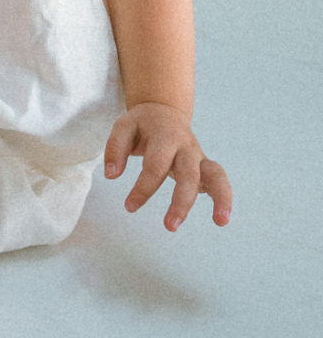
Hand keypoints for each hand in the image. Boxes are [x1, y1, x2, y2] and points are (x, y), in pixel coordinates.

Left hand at [104, 102, 232, 229]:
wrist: (164, 111)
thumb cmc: (142, 124)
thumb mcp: (124, 126)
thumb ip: (115, 148)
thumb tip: (111, 175)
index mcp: (165, 136)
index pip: (155, 166)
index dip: (143, 189)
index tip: (129, 206)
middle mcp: (186, 146)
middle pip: (188, 174)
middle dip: (181, 202)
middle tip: (169, 227)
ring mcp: (198, 156)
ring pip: (215, 175)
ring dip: (219, 198)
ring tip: (220, 222)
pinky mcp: (205, 166)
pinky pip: (220, 180)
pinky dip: (225, 198)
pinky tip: (221, 220)